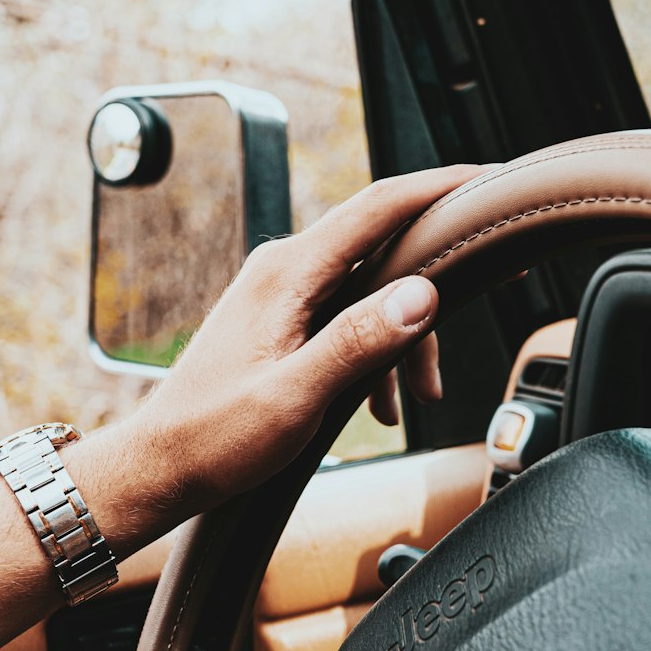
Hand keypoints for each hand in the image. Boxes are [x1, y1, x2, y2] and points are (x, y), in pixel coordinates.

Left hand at [66, 166, 481, 553]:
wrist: (159, 467)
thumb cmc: (213, 439)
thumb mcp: (295, 397)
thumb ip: (359, 342)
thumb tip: (420, 295)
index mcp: (287, 273)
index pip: (379, 206)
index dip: (441, 189)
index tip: (491, 182)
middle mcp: (284, 269)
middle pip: (384, 246)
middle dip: (435, 286)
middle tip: (491, 292)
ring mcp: (281, 292)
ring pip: (371, 289)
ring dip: (404, 337)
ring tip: (414, 398)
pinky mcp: (281, 318)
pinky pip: (348, 315)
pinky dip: (376, 351)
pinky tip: (379, 402)